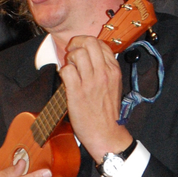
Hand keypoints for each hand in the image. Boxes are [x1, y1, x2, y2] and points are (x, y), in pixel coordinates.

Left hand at [60, 36, 132, 162]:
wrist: (106, 134)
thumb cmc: (107, 114)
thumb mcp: (114, 87)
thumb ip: (105, 70)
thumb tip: (92, 58)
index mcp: (113, 71)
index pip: (101, 44)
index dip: (87, 42)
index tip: (81, 48)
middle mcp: (103, 73)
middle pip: (89, 43)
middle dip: (77, 43)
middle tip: (71, 52)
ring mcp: (90, 82)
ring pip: (77, 54)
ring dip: (70, 58)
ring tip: (70, 68)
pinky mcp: (77, 92)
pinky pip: (67, 71)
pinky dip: (63, 72)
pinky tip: (66, 80)